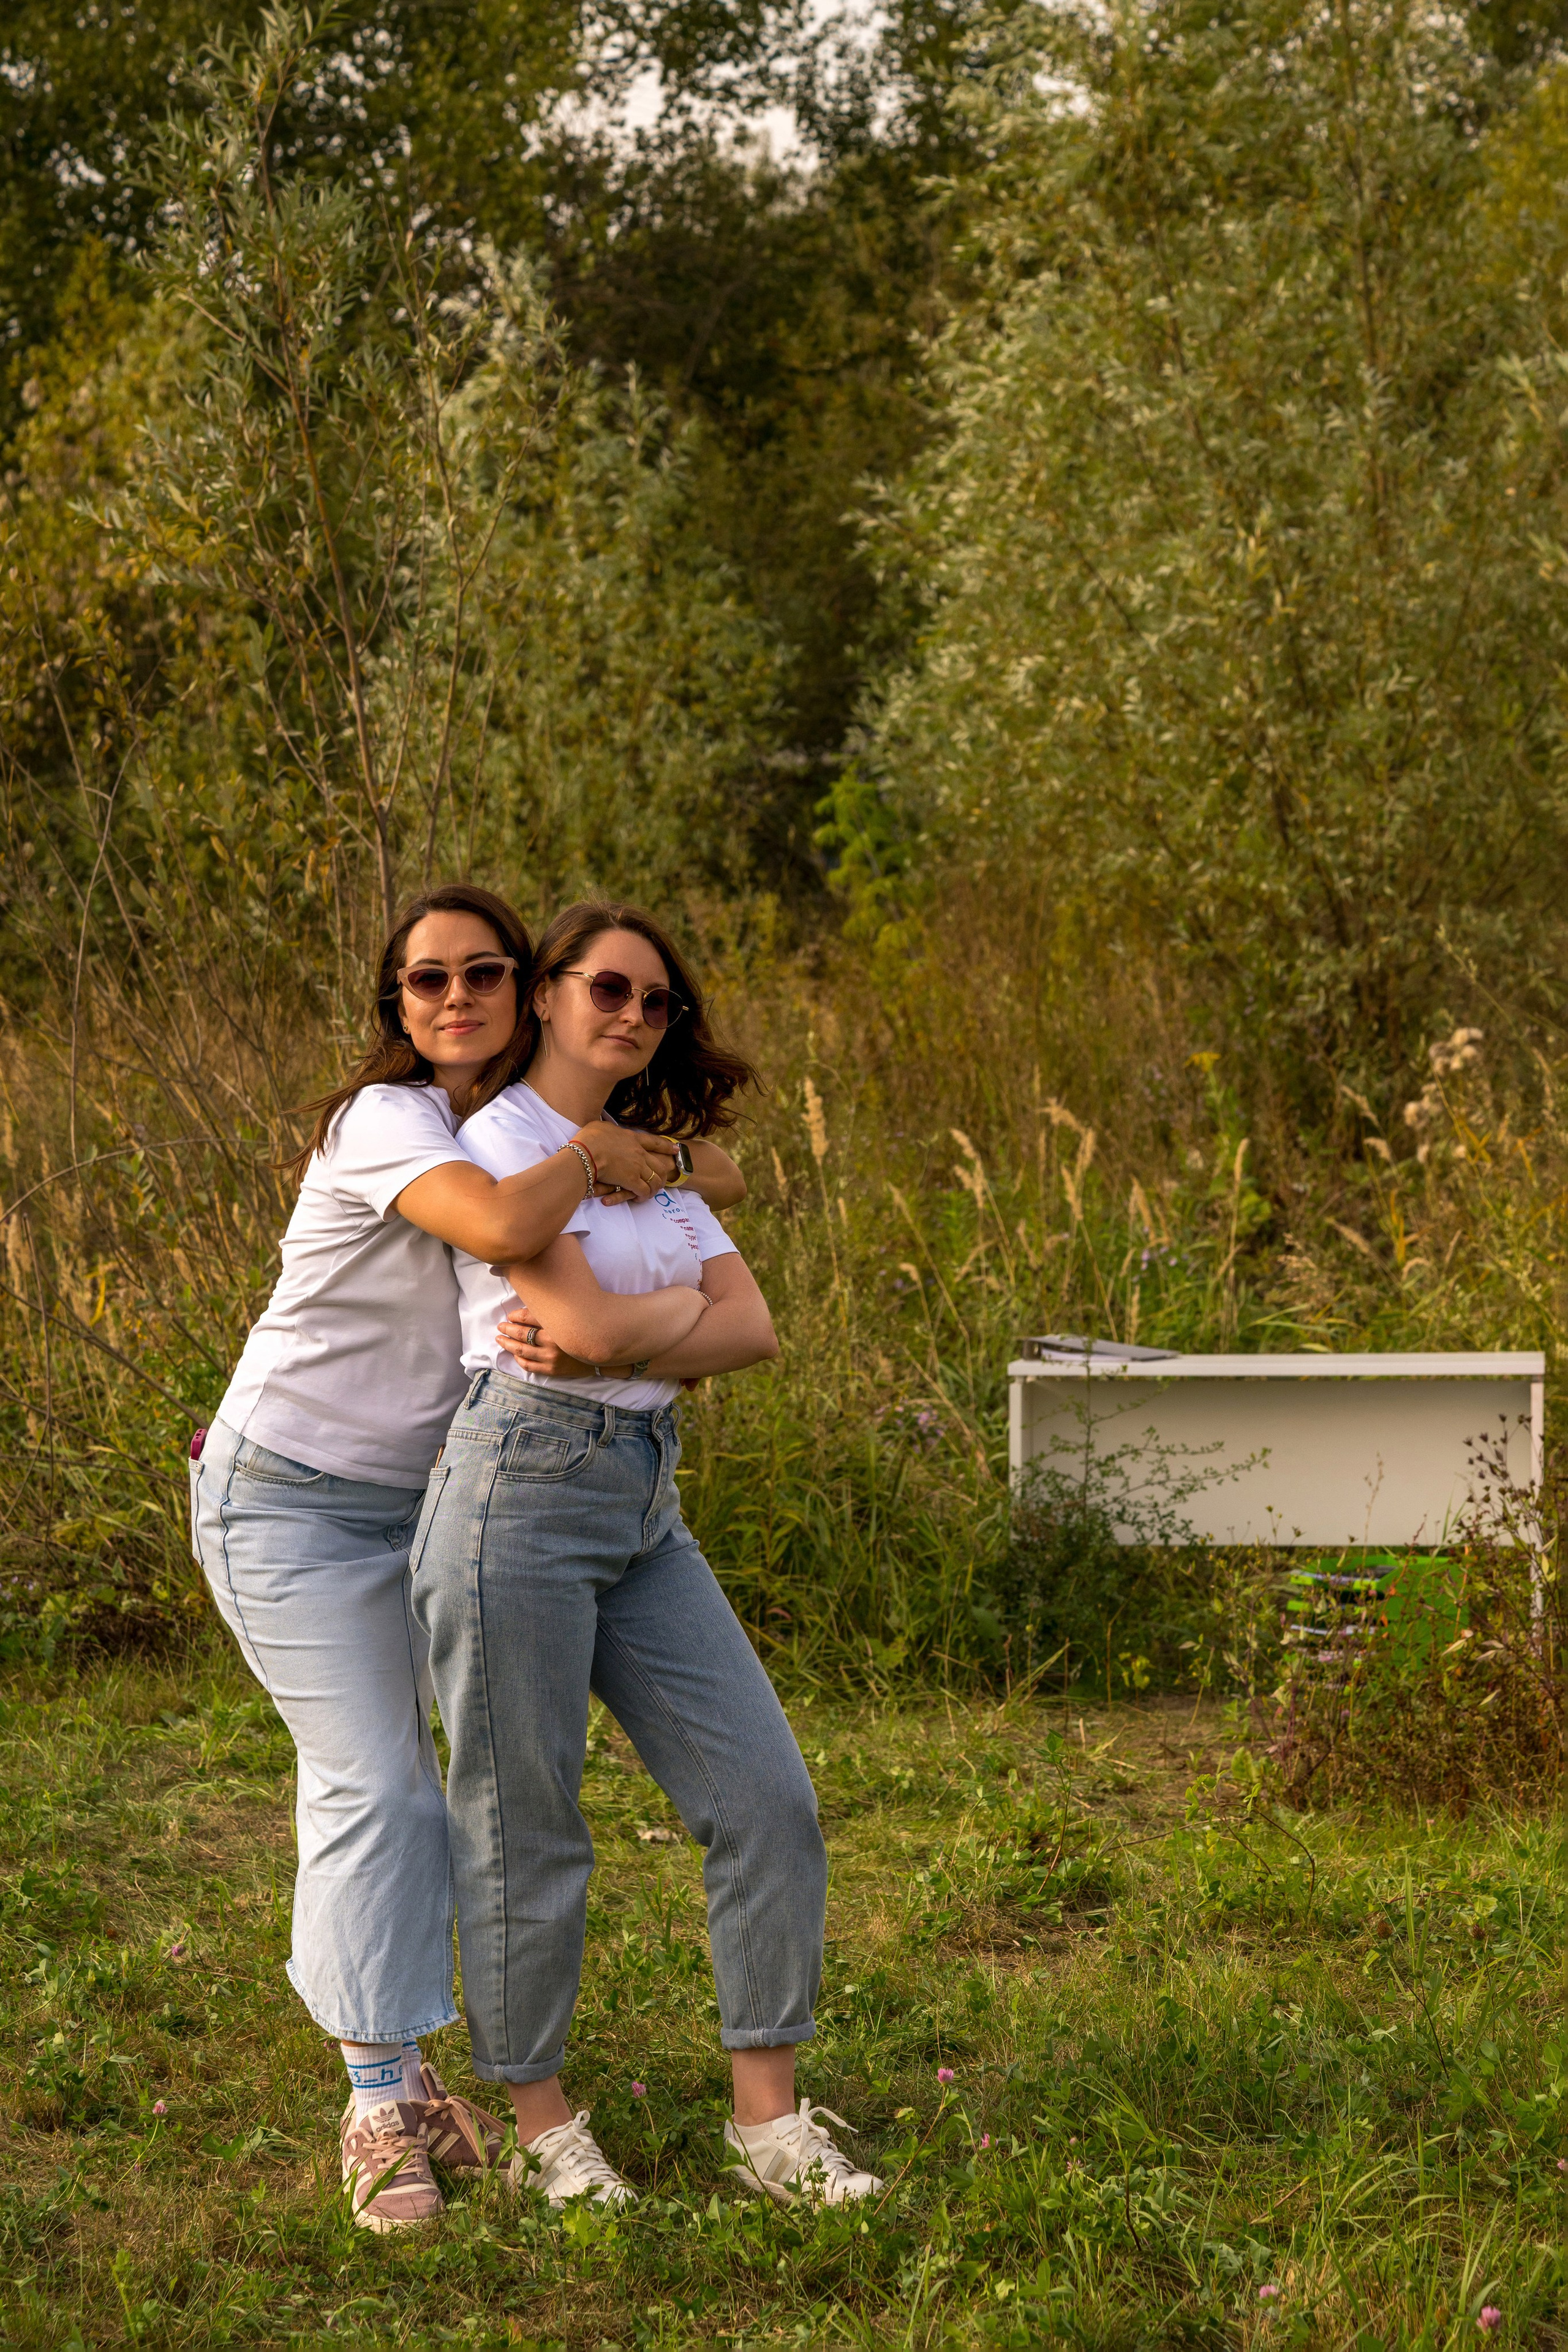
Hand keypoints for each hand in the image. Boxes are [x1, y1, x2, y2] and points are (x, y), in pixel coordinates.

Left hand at [496, 1305, 628, 1380]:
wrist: (600, 1353)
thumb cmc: (583, 1332)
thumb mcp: (569, 1318)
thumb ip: (551, 1312)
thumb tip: (528, 1309)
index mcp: (557, 1325)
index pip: (528, 1317)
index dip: (515, 1316)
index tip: (510, 1315)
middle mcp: (553, 1341)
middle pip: (521, 1334)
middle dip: (507, 1329)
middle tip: (500, 1326)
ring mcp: (551, 1358)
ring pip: (521, 1351)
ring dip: (508, 1344)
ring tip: (500, 1339)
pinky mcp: (552, 1370)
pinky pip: (529, 1366)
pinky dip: (519, 1360)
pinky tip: (515, 1354)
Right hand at [575, 1121, 676, 1202]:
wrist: (586, 1152)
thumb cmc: (589, 1138)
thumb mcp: (600, 1126)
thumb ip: (608, 1129)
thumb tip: (605, 1129)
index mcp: (632, 1139)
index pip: (654, 1142)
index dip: (666, 1147)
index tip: (676, 1150)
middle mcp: (639, 1153)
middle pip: (659, 1166)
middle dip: (663, 1176)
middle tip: (661, 1182)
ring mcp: (637, 1167)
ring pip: (655, 1180)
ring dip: (654, 1188)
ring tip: (650, 1194)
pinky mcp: (631, 1181)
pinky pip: (644, 1191)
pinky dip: (644, 1196)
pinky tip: (639, 1198)